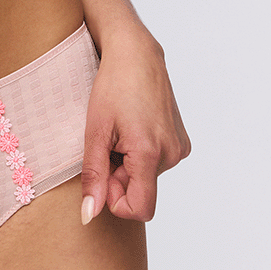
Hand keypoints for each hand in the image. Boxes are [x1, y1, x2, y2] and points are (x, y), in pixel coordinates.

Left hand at [80, 30, 191, 223]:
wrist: (136, 54)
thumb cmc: (112, 86)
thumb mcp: (95, 131)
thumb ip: (93, 176)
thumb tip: (88, 216)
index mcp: (151, 154)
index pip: (140, 209)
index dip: (115, 200)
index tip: (101, 173)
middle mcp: (172, 155)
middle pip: (140, 190)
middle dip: (118, 176)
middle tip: (105, 143)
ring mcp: (180, 148)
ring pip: (147, 176)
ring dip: (128, 163)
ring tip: (119, 131)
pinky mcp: (182, 141)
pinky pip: (157, 162)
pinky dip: (140, 154)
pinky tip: (132, 127)